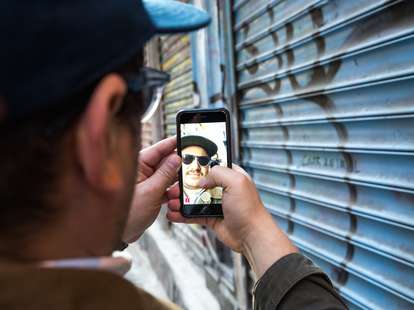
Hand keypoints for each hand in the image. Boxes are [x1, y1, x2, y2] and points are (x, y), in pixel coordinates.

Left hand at [123, 137, 180, 242]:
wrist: (121, 234)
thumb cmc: (128, 213)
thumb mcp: (151, 192)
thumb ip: (165, 174)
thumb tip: (176, 158)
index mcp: (138, 165)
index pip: (158, 149)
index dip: (173, 143)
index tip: (186, 139)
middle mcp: (142, 172)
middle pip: (165, 162)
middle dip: (178, 167)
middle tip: (191, 167)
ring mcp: (147, 183)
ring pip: (168, 176)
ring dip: (176, 182)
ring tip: (181, 188)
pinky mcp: (151, 194)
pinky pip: (166, 188)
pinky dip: (172, 192)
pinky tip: (177, 197)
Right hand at [167, 164, 296, 277]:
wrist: (252, 236)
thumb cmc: (249, 209)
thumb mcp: (236, 182)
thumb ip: (218, 173)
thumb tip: (202, 180)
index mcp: (231, 175)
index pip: (212, 164)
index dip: (198, 164)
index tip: (183, 165)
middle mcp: (223, 188)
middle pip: (199, 181)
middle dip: (184, 184)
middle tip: (172, 187)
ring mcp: (216, 203)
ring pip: (194, 198)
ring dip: (181, 200)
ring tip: (171, 202)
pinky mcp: (211, 217)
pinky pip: (193, 214)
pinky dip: (183, 215)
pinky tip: (174, 214)